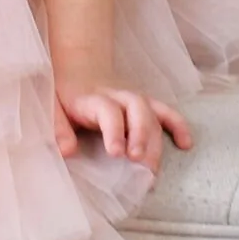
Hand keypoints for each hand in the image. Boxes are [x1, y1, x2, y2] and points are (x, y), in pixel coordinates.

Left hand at [53, 80, 192, 175]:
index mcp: (93, 99)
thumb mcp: (52, 109)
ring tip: (153, 169)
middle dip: (141, 135)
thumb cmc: (65, 97)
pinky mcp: (146, 104)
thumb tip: (68, 152)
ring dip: (157, 140)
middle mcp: (119, 97)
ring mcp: (135, 100)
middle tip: (138, 160)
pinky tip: (186, 144)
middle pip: (138, 109)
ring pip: (153, 114)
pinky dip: (178, 125)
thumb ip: (59, 130)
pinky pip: (166, 112)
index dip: (114, 131)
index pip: (109, 111)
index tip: (116, 153)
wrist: (80, 70)